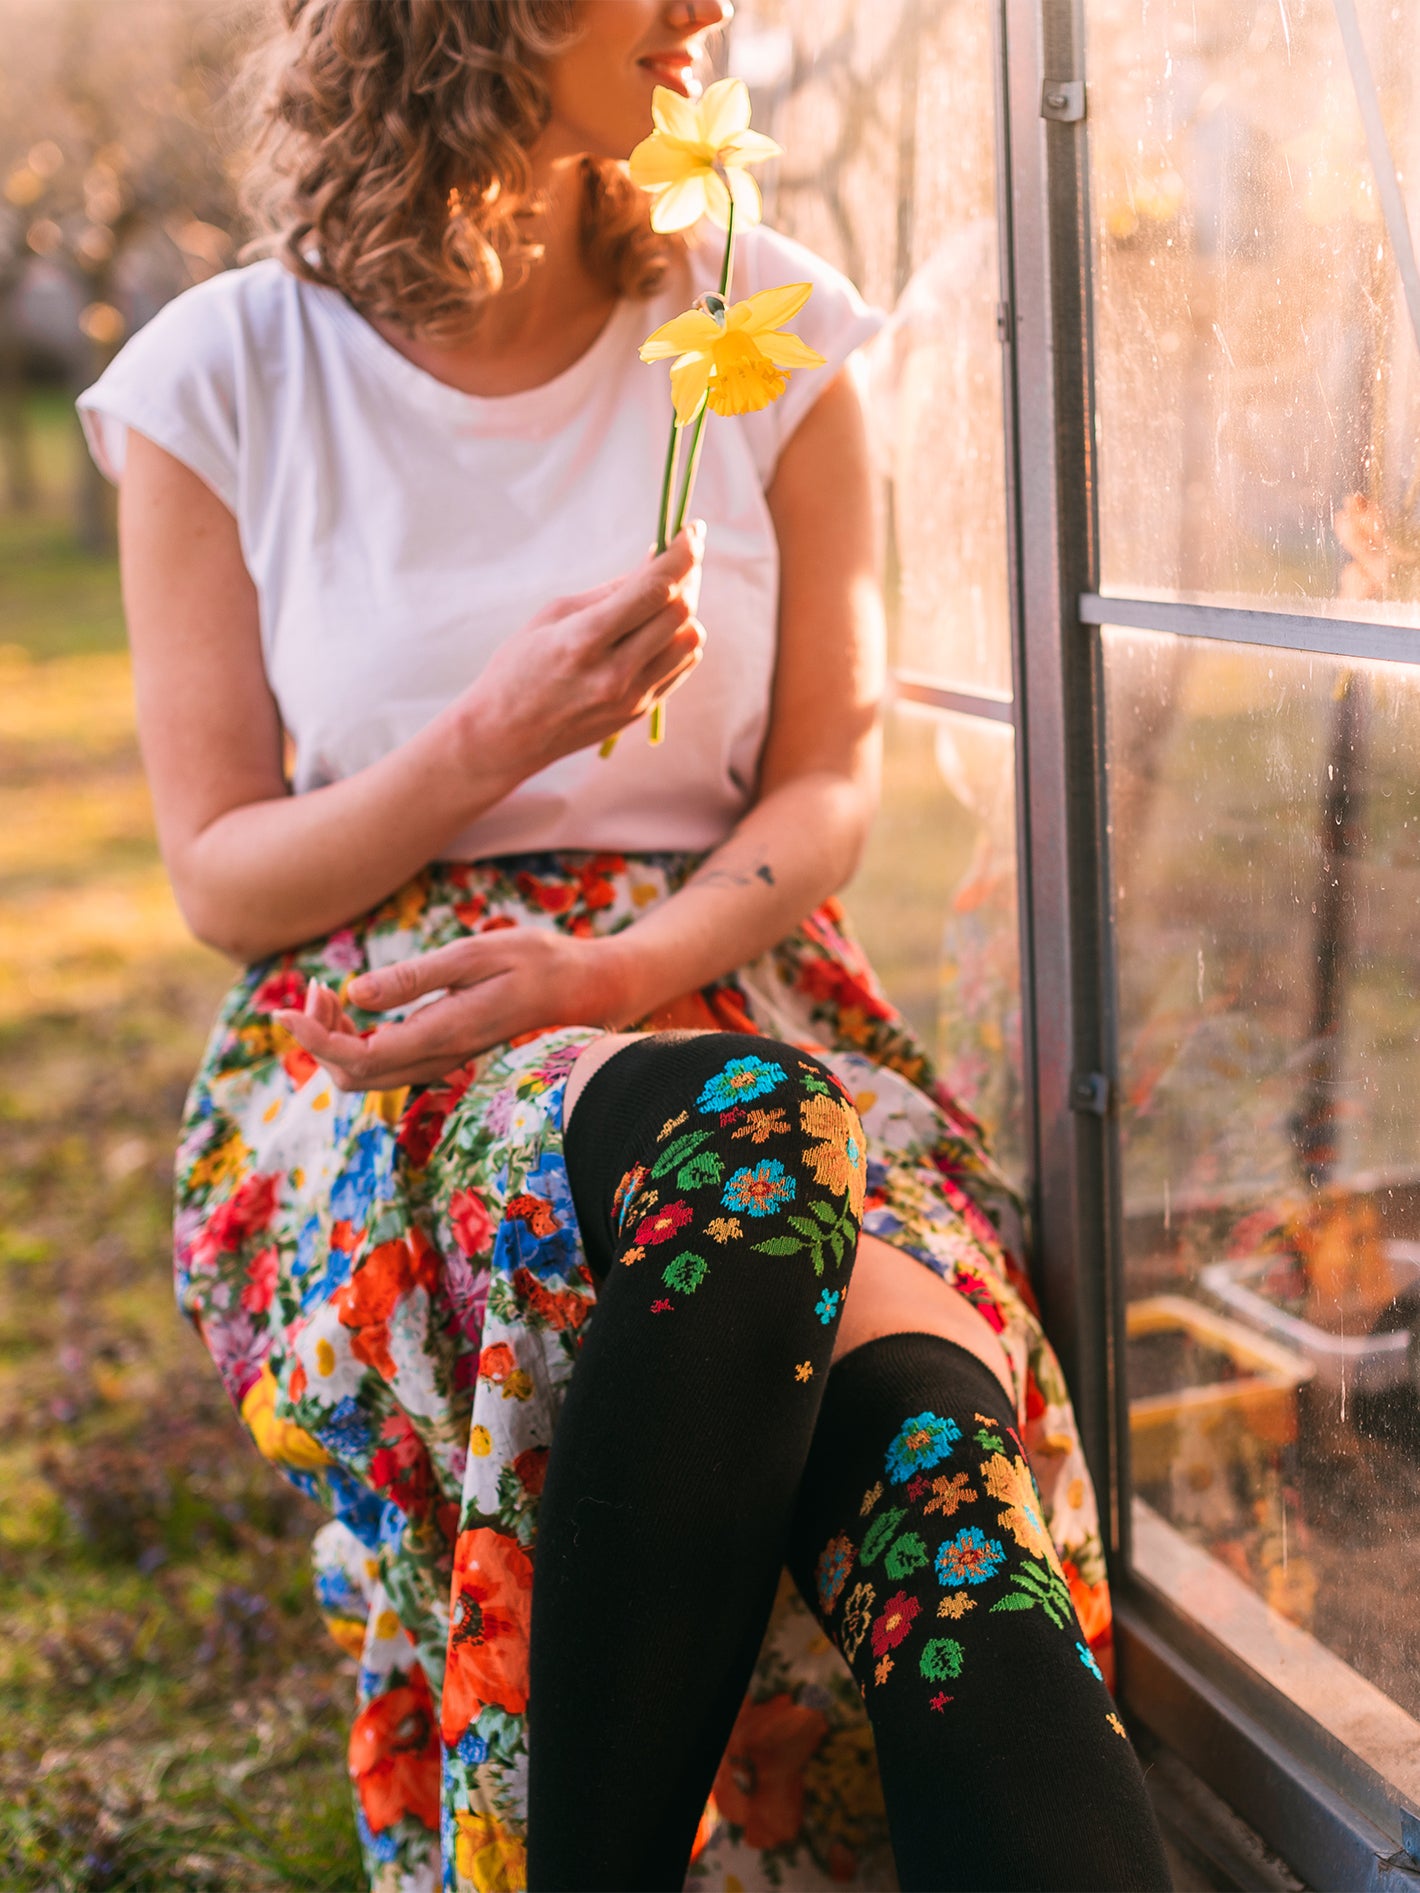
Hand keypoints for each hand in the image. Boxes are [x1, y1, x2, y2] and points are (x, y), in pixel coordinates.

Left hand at [272, 930, 631, 1090]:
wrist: (590, 990)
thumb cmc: (541, 962)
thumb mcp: (478, 954)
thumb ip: (418, 978)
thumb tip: (357, 993)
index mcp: (446, 1034)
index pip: (361, 1056)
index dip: (314, 1038)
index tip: (285, 1008)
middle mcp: (441, 1060)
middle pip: (354, 1075)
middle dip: (319, 1036)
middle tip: (313, 987)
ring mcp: (443, 1064)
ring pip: (367, 1075)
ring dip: (335, 1039)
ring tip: (328, 991)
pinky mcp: (443, 1056)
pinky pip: (385, 1064)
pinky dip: (356, 1038)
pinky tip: (357, 1003)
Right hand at [465, 524, 706, 780]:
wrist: (505, 736)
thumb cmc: (520, 666)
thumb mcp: (554, 615)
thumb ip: (610, 591)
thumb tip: (656, 561)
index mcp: (584, 640)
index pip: (653, 590)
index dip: (682, 555)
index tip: (693, 530)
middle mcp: (615, 672)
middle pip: (680, 611)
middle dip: (688, 574)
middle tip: (681, 554)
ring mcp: (632, 697)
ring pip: (690, 640)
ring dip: (685, 609)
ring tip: (663, 595)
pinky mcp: (640, 711)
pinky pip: (682, 665)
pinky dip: (679, 638)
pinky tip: (659, 627)